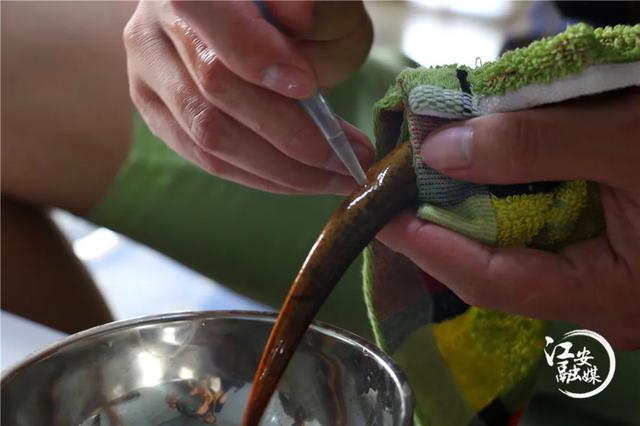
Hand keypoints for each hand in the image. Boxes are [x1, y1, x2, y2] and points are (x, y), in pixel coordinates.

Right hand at [124, 0, 373, 193]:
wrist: (246, 27)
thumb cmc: (295, 11)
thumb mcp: (321, 2)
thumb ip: (319, 6)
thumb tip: (299, 14)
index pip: (206, 11)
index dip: (254, 53)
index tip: (306, 86)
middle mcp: (152, 26)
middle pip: (213, 88)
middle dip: (290, 132)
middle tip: (348, 155)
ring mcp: (147, 75)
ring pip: (209, 136)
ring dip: (282, 167)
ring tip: (336, 176)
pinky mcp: (157, 115)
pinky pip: (207, 159)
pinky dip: (261, 175)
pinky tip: (302, 179)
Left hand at [378, 91, 639, 348]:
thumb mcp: (627, 140)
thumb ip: (532, 146)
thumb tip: (442, 153)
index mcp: (609, 295)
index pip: (490, 281)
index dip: (430, 246)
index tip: (382, 214)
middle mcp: (603, 298)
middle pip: (499, 266)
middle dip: (448, 224)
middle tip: (404, 185)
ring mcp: (610, 273)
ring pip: (521, 246)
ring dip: (479, 204)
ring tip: (439, 169)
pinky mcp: (615, 246)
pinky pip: (547, 228)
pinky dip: (515, 195)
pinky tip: (496, 166)